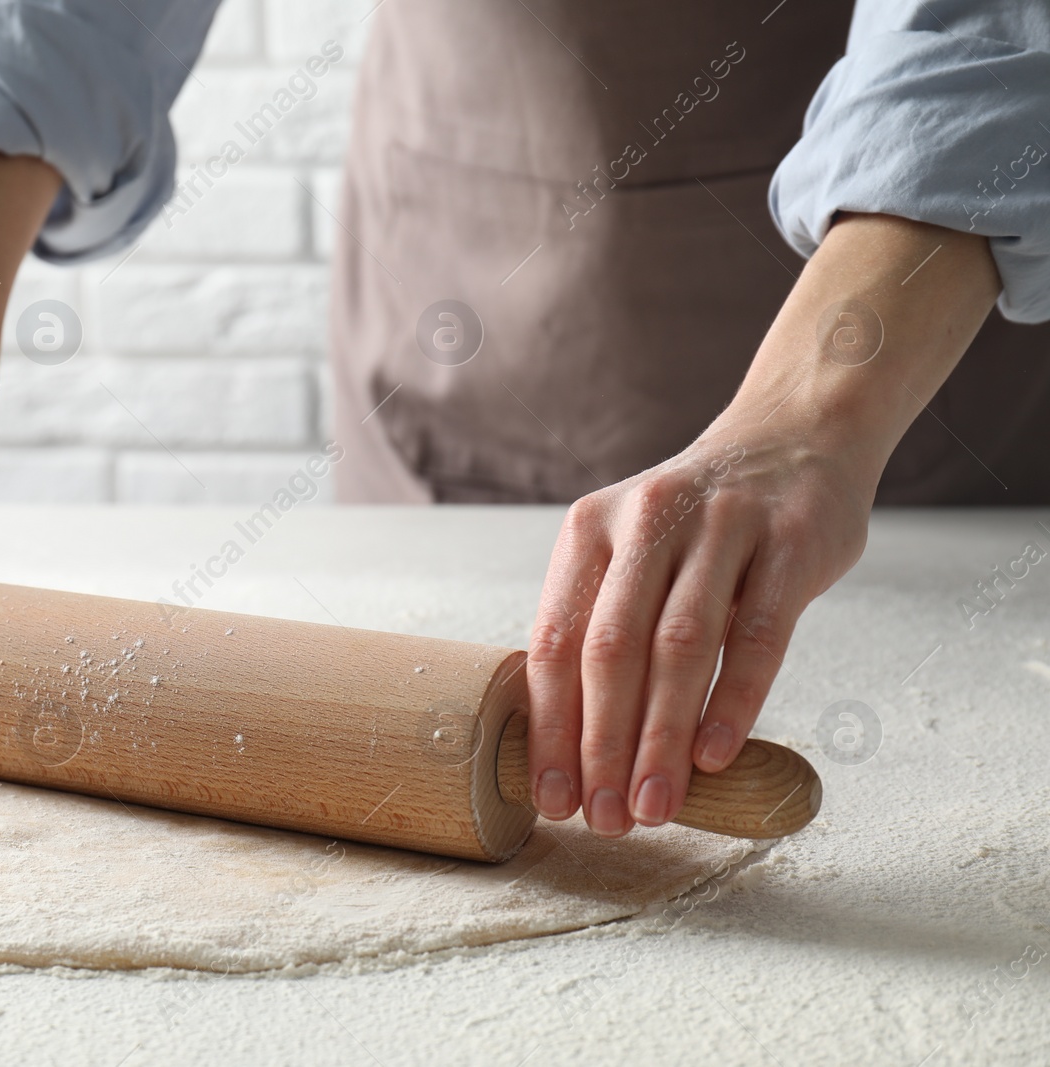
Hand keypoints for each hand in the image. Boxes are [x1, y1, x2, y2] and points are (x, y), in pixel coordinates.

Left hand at [525, 428, 871, 835]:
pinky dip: (734, 700)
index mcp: (589, 532)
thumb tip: (574, 751)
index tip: (552, 797)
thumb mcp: (634, 555)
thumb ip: (604, 630)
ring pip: (678, 648)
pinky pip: (756, 634)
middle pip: (609, 652)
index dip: (550, 728)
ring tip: (655, 806)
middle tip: (605, 819)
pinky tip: (716, 755)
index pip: (553, 643)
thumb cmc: (699, 528)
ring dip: (661, 738)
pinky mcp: (788, 541)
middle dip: (601, 746)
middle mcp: (645, 522)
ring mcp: (719, 527)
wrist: (794, 437)